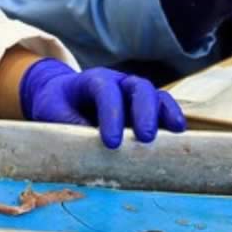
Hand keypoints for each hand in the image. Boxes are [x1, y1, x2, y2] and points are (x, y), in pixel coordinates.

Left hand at [19, 59, 186, 148]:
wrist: (61, 97)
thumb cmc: (56, 105)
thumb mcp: (53, 113)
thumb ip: (68, 127)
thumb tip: (86, 150)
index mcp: (93, 80)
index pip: (106, 91)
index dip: (111, 114)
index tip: (111, 142)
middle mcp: (118, 82)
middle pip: (138, 88)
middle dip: (144, 112)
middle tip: (145, 138)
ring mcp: (134, 94)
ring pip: (155, 95)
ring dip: (164, 113)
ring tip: (174, 132)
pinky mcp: (144, 108)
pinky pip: (162, 108)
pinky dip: (171, 117)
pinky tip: (178, 133)